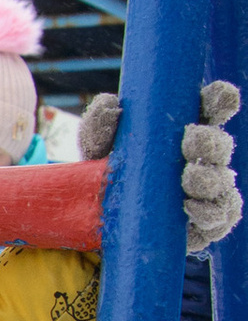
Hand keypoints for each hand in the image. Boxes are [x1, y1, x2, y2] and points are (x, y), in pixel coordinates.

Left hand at [78, 82, 242, 252]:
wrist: (99, 223)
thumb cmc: (106, 174)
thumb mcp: (97, 149)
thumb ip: (100, 126)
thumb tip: (110, 107)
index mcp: (182, 131)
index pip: (211, 109)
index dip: (220, 99)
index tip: (218, 96)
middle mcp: (200, 158)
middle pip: (219, 146)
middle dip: (211, 142)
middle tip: (191, 142)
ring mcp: (206, 191)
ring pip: (223, 182)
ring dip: (211, 178)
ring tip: (189, 178)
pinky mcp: (204, 224)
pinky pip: (221, 217)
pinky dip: (211, 213)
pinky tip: (192, 208)